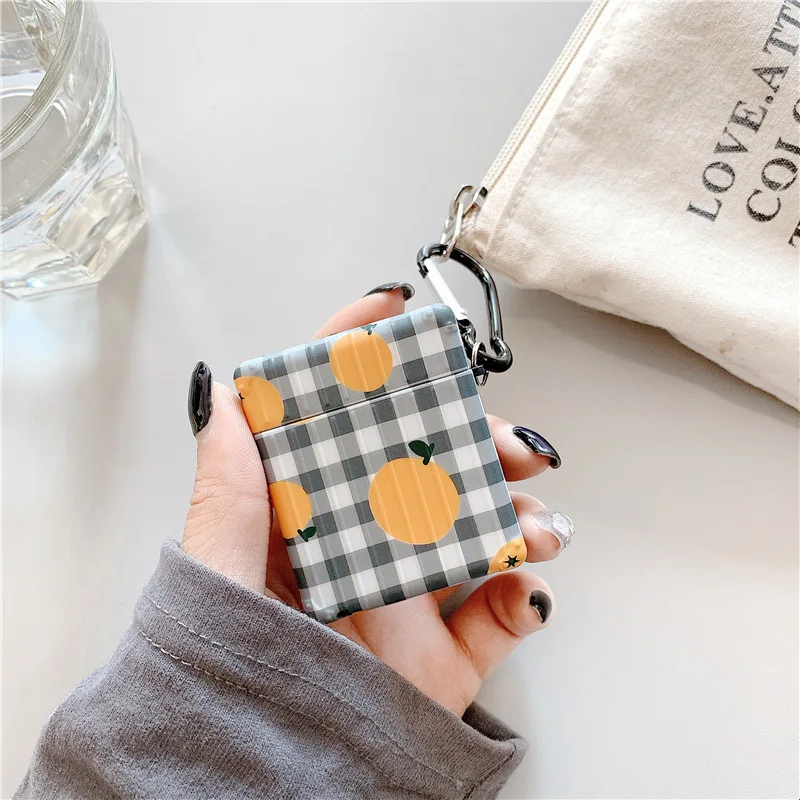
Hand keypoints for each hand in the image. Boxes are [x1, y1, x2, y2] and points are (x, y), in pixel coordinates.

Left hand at [183, 287, 568, 715]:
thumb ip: (225, 489)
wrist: (268, 783)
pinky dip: (527, 596)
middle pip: (427, 460)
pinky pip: (501, 614)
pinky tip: (529, 588)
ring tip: (535, 520)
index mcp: (306, 513)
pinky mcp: (445, 650)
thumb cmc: (230, 675)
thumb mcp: (217, 573)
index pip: (335, 416)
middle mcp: (362, 541)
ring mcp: (410, 593)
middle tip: (505, 436)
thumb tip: (223, 397)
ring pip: (478, 526)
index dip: (360, 357)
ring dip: (520, 511)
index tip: (391, 309)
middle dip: (475, 436)